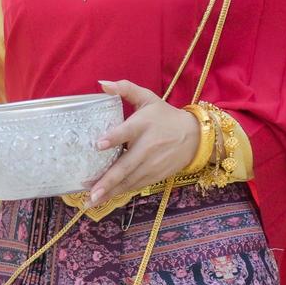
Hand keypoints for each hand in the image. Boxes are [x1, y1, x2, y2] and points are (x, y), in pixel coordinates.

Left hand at [84, 80, 198, 205]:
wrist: (194, 136)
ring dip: (110, 191)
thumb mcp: (148, 98)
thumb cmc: (164, 115)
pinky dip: (121, 193)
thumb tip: (102, 84)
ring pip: (129, 180)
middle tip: (91, 191)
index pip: (127, 131)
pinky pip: (135, 185)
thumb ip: (125, 88)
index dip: (113, 137)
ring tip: (92, 200)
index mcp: (143, 125)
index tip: (98, 144)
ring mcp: (152, 164)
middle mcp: (147, 147)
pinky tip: (106, 198)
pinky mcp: (155, 175)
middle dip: (108, 179)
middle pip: (126, 165)